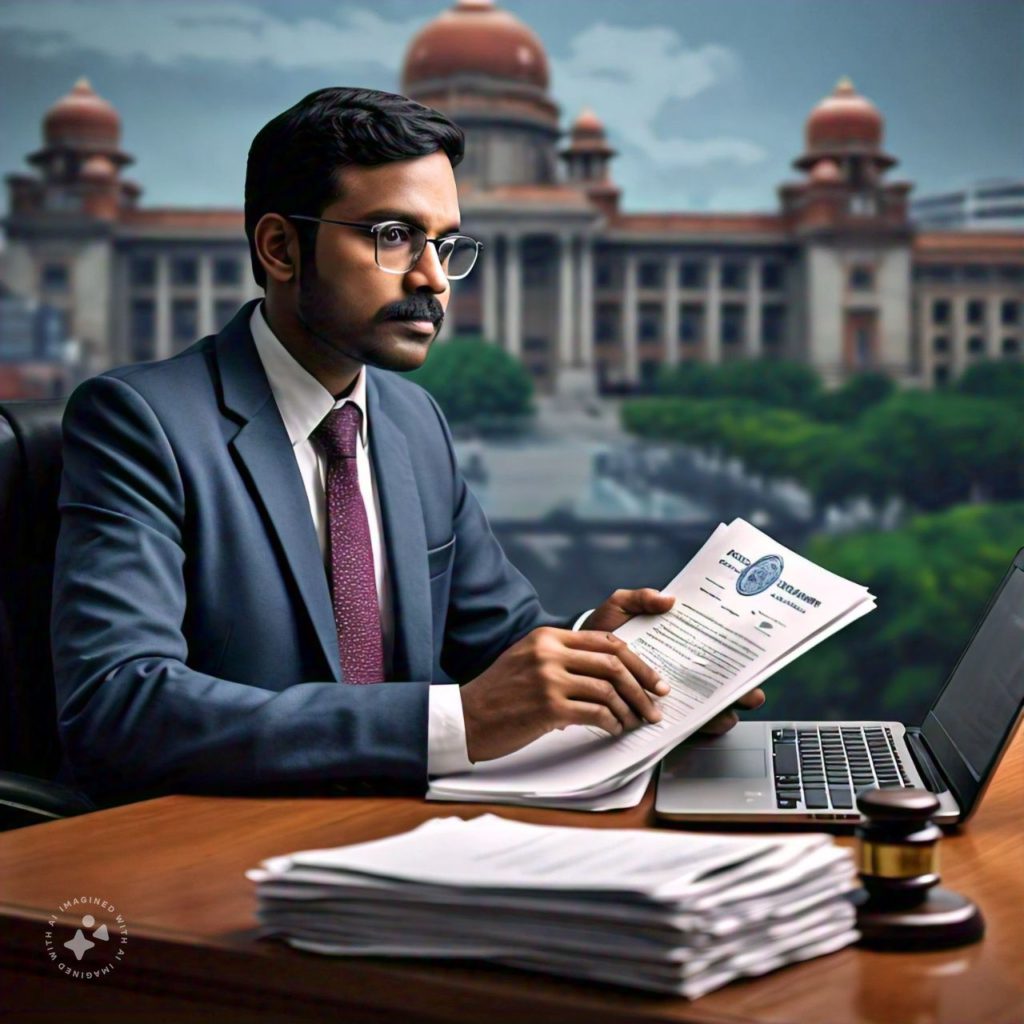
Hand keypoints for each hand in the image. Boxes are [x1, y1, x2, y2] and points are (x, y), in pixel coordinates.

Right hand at [460, 627, 669, 762]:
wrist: (467, 717)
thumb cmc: (499, 693)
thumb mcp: (527, 659)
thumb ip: (561, 656)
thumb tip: (605, 670)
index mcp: (548, 637)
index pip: (605, 641)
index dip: (636, 660)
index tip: (652, 678)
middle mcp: (550, 652)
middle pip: (613, 663)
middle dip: (642, 684)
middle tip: (656, 703)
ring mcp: (549, 679)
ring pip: (608, 689)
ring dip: (630, 709)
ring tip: (637, 721)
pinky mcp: (549, 707)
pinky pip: (596, 713)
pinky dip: (612, 723)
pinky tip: (614, 729)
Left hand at [581, 588, 766, 737]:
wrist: (574, 657)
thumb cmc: (602, 630)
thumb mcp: (620, 607)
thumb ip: (640, 599)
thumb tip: (667, 599)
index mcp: (679, 646)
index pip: (716, 653)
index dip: (738, 657)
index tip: (750, 659)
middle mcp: (680, 674)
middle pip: (721, 687)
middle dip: (741, 692)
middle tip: (751, 694)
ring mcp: (670, 697)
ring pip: (707, 712)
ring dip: (720, 714)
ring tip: (724, 713)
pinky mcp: (654, 715)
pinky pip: (678, 728)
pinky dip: (689, 728)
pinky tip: (693, 725)